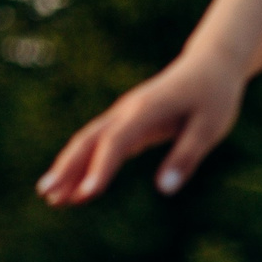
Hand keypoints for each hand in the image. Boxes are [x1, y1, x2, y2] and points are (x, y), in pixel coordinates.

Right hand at [36, 47, 245, 205]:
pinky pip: (101, 144)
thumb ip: (187, 157)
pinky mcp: (128, 122)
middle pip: (90, 141)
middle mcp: (127, 111)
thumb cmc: (214, 96)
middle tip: (47, 195)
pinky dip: (86, 164)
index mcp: (147, 110)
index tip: (87, 194)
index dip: (100, 169)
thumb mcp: (210, 128)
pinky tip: (78, 187)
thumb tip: (165, 189)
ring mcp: (124, 115)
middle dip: (67, 168)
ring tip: (50, 196)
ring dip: (68, 168)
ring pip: (89, 142)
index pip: (116, 143)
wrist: (210, 65)